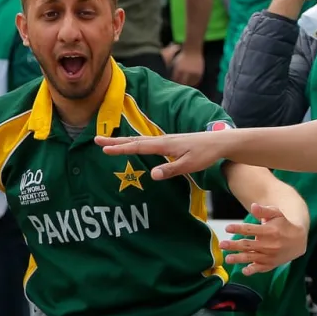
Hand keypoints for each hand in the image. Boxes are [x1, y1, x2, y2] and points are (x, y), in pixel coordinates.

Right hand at [96, 131, 227, 179]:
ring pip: (140, 140)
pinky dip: (135, 143)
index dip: (120, 148)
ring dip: (123, 141)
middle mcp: (163, 140)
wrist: (220, 142)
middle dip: (115, 141)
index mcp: (165, 145)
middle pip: (134, 140)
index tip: (104, 148)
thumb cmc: (206, 154)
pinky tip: (133, 145)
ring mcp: (166, 140)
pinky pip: (148, 142)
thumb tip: (152, 175)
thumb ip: (170, 170)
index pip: (138, 147)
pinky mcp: (171, 143)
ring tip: (108, 141)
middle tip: (96, 140)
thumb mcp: (189, 165)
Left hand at [171, 47, 204, 85]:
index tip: (174, 86)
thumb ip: (175, 72)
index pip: (176, 80)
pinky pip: (197, 81)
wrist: (192, 49)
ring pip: (190, 83)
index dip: (175, 84)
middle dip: (181, 86)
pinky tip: (192, 84)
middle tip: (180, 89)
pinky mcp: (199, 72)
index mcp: (179, 69)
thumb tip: (173, 80)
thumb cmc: (182, 56)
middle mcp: (186, 71)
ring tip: (186, 88)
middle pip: (182, 83)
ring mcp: (193, 72)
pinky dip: (194, 83)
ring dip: (188, 86)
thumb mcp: (176, 63)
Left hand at [221, 202, 308, 274]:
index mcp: (270, 231)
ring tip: (227, 258)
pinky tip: (244, 271)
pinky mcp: (271, 264)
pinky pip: (260, 268)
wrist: (299, 240)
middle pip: (248, 245)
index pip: (250, 229)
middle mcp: (270, 244)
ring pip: (251, 257)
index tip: (227, 227)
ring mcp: (270, 256)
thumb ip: (264, 211)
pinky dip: (253, 270)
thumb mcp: (277, 214)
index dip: (238, 228)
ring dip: (238, 258)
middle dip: (233, 245)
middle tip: (222, 244)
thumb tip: (253, 206)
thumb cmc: (284, 224)